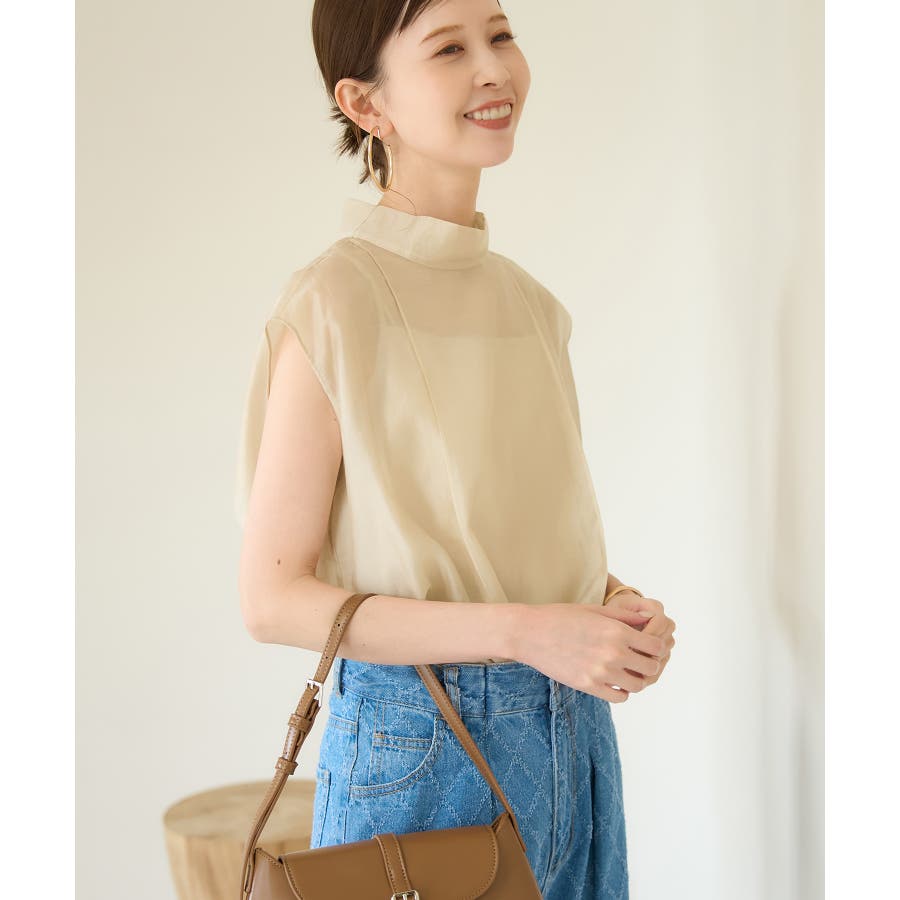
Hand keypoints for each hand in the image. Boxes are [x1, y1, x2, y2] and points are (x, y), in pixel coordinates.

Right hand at [516, 602, 668, 702]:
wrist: (528, 633)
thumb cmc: (560, 617)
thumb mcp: (594, 610)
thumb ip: (624, 617)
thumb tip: (647, 620)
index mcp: (617, 631)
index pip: (655, 647)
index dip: (656, 647)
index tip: (648, 646)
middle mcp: (612, 653)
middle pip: (650, 668)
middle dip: (649, 663)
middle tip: (639, 660)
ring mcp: (600, 672)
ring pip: (637, 686)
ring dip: (636, 679)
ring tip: (626, 671)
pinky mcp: (588, 686)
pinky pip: (619, 697)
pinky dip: (621, 691)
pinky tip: (613, 680)